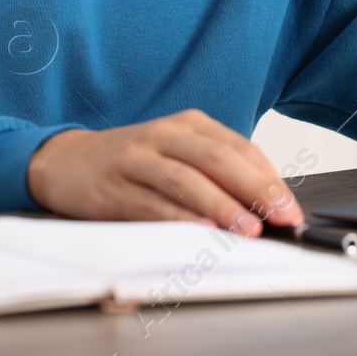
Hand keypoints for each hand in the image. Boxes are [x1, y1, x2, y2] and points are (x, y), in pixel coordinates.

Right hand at [26, 108, 303, 234]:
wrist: (66, 162)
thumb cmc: (132, 163)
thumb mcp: (176, 153)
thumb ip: (215, 172)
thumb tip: (264, 206)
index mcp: (188, 124)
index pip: (239, 148)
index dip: (269, 178)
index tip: (290, 208)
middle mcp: (165, 135)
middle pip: (219, 159)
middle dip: (256, 189)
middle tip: (281, 216)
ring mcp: (138, 158)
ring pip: (188, 180)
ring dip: (223, 206)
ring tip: (248, 229)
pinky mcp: (115, 187)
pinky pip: (152, 203)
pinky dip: (180, 217)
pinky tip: (201, 231)